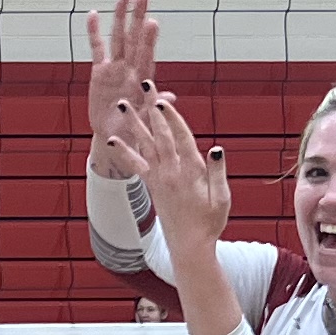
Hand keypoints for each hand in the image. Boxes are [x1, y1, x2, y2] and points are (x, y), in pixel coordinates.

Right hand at [86, 0, 158, 173]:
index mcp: (143, 79)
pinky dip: (95, 32)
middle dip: (138, 16)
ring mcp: (115, 68)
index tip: (153, 22)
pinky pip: (97, 48)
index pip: (147, 54)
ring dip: (120, 16)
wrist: (115, 136)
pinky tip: (94, 15)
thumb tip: (171, 97)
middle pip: (134, 38)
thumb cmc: (134, 129)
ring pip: (117, 37)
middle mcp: (130, 68)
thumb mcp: (146, 120)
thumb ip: (155, 107)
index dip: (149, 38)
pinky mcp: (99, 72)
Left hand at [118, 92, 230, 251]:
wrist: (189, 246)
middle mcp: (171, 173)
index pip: (181, 139)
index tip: (162, 101)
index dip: (171, 119)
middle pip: (161, 135)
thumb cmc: (210, 223)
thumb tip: (216, 149)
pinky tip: (112, 140)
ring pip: (146, 145)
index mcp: (191, 173)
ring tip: (124, 105)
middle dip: (152, 110)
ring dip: (134, 123)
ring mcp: (159, 179)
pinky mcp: (152, 186)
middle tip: (144, 87)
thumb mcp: (222, 199)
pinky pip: (136, 165)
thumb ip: (218, 174)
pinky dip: (124, 152)